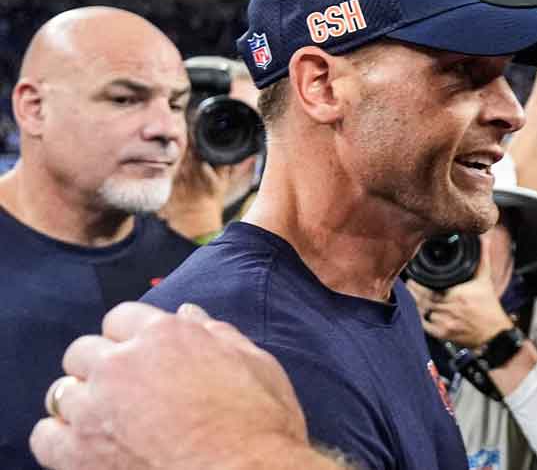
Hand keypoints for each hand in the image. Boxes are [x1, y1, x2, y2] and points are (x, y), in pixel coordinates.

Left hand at [29, 302, 312, 469]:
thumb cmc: (260, 423)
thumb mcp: (256, 364)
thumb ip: (217, 334)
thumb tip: (189, 314)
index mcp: (164, 335)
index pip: (122, 318)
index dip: (132, 338)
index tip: (143, 357)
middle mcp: (121, 364)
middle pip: (84, 351)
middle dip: (101, 366)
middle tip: (126, 390)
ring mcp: (95, 409)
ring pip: (62, 391)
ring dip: (82, 401)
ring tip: (109, 420)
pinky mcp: (78, 453)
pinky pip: (45, 436)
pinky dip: (60, 438)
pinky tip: (86, 445)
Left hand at [408, 240, 513, 349]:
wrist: (494, 333)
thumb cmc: (489, 305)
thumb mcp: (485, 279)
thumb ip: (483, 257)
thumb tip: (485, 237)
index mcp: (457, 294)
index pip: (428, 289)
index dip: (417, 284)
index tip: (413, 277)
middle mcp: (450, 309)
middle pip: (422, 300)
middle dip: (413, 292)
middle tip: (410, 284)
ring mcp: (446, 323)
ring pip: (422, 312)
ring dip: (415, 304)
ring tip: (412, 295)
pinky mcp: (444, 334)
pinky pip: (425, 326)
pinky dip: (420, 318)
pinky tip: (419, 310)